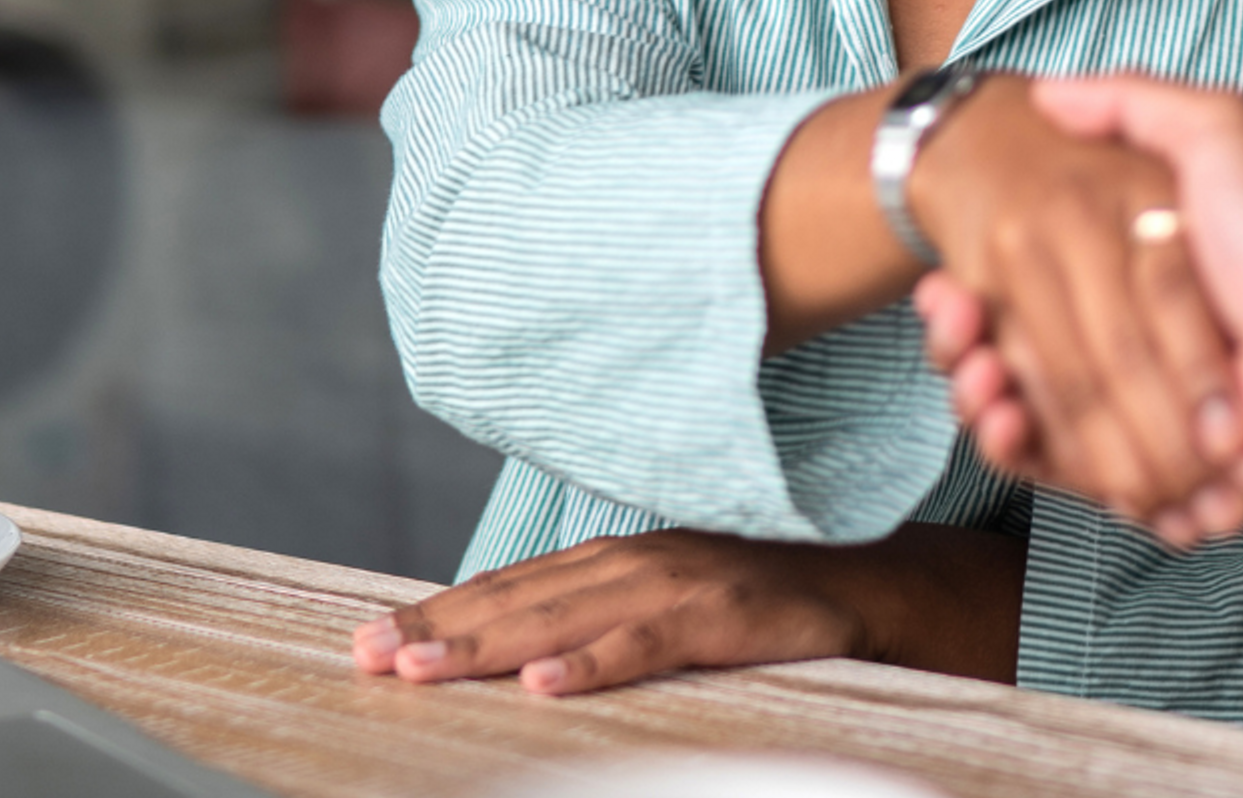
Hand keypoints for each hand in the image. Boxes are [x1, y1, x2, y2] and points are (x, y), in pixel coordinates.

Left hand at [350, 526, 1021, 693]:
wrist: (878, 589)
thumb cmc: (764, 608)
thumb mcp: (670, 604)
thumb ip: (600, 617)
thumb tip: (514, 653)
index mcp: (617, 558)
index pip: (509, 587)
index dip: (437, 612)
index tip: (363, 638)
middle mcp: (639, 558)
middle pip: (520, 598)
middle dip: (437, 629)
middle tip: (366, 656)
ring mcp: (684, 581)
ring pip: (566, 616)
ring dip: (488, 645)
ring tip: (420, 669)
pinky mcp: (730, 613)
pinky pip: (651, 642)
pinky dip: (595, 660)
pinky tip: (543, 684)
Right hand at [899, 76, 1242, 535]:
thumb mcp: (1220, 136)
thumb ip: (1138, 102)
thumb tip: (1048, 89)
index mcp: (1132, 284)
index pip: (1024, 295)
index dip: (973, 297)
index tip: (946, 285)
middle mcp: (1132, 352)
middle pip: (1013, 360)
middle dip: (966, 349)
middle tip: (950, 327)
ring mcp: (1137, 418)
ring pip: (1025, 419)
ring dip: (982, 401)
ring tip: (975, 376)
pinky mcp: (1147, 478)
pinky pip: (1062, 476)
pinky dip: (1023, 454)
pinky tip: (1004, 419)